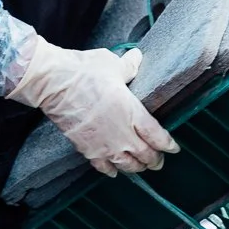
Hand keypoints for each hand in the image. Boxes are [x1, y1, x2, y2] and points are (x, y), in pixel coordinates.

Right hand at [7, 38, 178, 176]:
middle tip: (159, 161)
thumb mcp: (112, 63)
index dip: (168, 144)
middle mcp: (122, 135)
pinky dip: (112, 170)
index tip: (174, 148)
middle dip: (155, 160)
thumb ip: (129, 66)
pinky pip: (104, 167)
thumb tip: (138, 58)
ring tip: (141, 167)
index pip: (157, 136)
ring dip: (137, 167)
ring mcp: (104, 145)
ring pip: (128, 165)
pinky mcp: (87, 149)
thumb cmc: (85, 72)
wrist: (54, 84)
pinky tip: (115, 171)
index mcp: (133, 113)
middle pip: (145, 155)